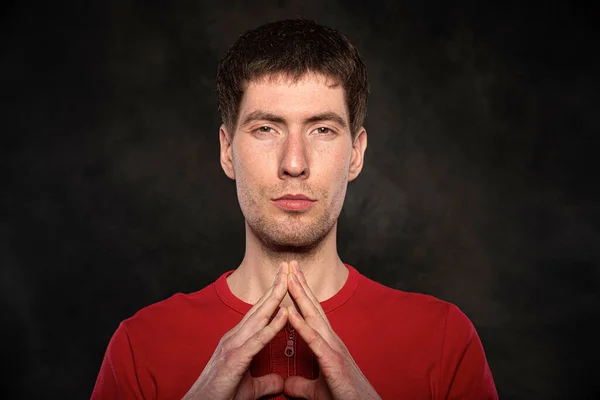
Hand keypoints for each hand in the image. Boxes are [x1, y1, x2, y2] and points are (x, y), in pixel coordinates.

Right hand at [183, 263, 289, 399]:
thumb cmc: (221, 397)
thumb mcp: (249, 388)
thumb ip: (265, 382)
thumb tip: (280, 381)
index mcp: (238, 340)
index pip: (259, 312)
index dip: (272, 295)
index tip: (285, 279)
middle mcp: (235, 337)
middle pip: (260, 307)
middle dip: (275, 286)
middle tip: (287, 266)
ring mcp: (234, 346)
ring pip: (259, 317)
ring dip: (275, 297)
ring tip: (287, 280)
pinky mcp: (235, 359)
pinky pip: (258, 340)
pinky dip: (272, 325)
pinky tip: (284, 314)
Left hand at [283, 261, 380, 399]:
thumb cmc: (344, 399)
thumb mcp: (317, 391)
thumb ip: (302, 385)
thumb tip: (286, 385)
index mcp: (327, 344)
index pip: (312, 314)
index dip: (301, 294)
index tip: (290, 276)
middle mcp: (331, 341)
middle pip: (313, 307)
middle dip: (301, 284)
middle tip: (290, 263)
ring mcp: (333, 349)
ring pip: (314, 317)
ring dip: (301, 296)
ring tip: (289, 277)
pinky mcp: (332, 362)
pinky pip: (314, 341)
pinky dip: (302, 326)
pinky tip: (290, 313)